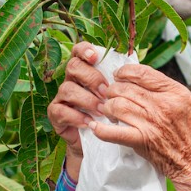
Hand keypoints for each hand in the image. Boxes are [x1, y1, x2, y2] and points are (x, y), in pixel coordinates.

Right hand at [47, 42, 108, 181]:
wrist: (95, 140)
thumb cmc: (107, 114)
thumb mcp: (115, 97)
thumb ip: (119, 83)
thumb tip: (135, 68)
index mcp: (85, 71)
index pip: (79, 51)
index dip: (85, 50)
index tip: (95, 57)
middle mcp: (71, 80)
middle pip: (73, 66)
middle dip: (91, 78)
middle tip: (105, 92)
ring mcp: (61, 97)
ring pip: (67, 88)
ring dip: (86, 99)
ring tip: (101, 110)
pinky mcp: (55, 113)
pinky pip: (60, 110)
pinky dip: (76, 116)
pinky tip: (89, 123)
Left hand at [93, 64, 190, 190]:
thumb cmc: (190, 132)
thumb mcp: (184, 102)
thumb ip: (162, 89)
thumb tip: (135, 78)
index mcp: (175, 92)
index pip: (142, 73)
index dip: (124, 72)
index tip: (118, 76)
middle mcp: (163, 105)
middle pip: (126, 88)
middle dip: (113, 91)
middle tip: (111, 97)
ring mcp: (152, 123)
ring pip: (117, 105)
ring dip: (108, 108)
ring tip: (110, 112)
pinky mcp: (142, 141)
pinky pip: (114, 132)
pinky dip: (101, 130)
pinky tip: (95, 127)